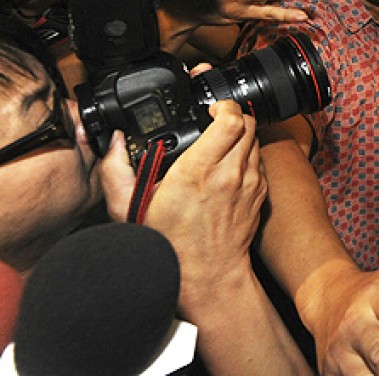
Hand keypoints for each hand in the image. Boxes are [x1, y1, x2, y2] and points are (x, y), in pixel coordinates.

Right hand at [100, 101, 266, 305]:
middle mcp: (230, 174)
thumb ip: (117, 171)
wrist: (206, 275)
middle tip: (214, 120)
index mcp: (198, 171)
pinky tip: (228, 163)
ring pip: (255, 139)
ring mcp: (249, 183)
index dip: (222, 106)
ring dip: (240, 134)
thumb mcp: (129, 208)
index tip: (210, 108)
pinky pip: (259, 159)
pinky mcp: (259, 192)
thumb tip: (115, 143)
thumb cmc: (170, 243)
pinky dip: (247, 154)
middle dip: (231, 115)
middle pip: (247, 123)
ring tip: (220, 142)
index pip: (229, 121)